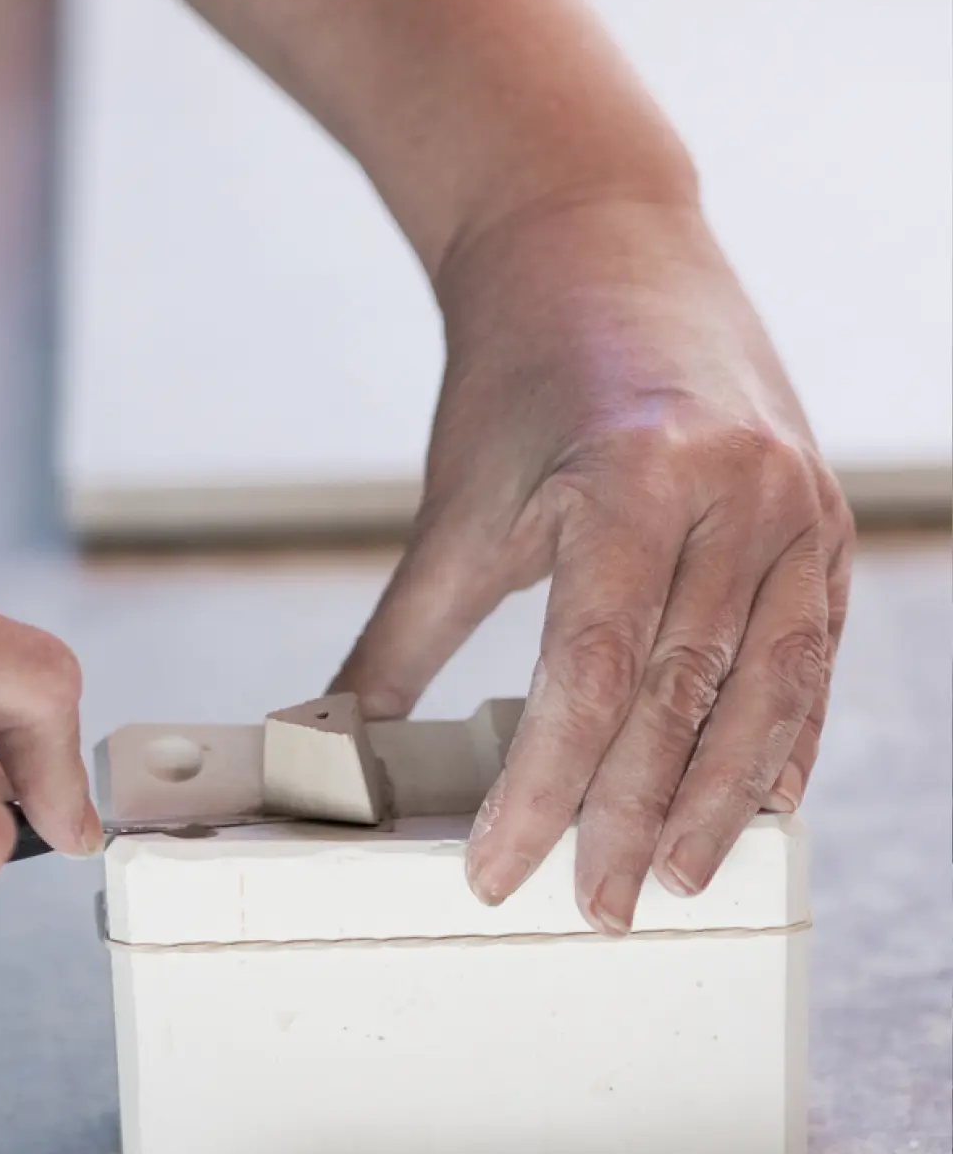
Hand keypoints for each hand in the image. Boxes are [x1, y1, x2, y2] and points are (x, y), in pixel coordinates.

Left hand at [333, 193, 851, 928]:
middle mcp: (738, 492)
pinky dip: (786, 732)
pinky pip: (812, 650)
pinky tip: (764, 799)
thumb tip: (330, 743)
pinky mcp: (823, 515)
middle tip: (597, 910)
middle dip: (635, 818)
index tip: (501, 874)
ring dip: (722, 798)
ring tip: (677, 879)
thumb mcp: (457, 507)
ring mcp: (796, 502)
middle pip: (682, 697)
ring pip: (766, 688)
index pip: (589, 678)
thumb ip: (403, 639)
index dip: (544, 791)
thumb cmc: (514, 379)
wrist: (599, 244)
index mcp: (636, 481)